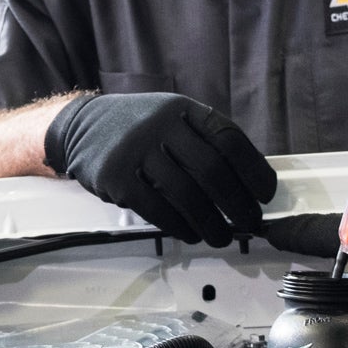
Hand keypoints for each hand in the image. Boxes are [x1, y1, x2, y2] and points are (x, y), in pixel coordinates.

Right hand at [43, 93, 275, 245]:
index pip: (228, 138)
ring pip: (186, 194)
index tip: (265, 194)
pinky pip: (157, 209)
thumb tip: (247, 182)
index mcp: (183, 109)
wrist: (81, 126)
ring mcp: (136, 150)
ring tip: (222, 238)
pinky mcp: (116, 177)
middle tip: (249, 224)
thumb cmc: (139, 127)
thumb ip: (203, 140)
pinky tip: (190, 234)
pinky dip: (179, 226)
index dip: (253, 169)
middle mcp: (161, 125)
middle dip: (237, 203)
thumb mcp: (171, 117)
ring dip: (211, 223)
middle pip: (212, 169)